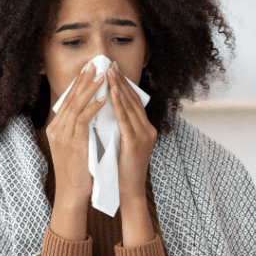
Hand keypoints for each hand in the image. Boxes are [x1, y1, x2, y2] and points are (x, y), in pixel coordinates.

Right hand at [44, 61, 107, 216]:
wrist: (72, 192)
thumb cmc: (78, 170)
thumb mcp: (76, 145)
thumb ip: (79, 129)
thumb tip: (92, 113)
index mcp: (56, 128)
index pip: (68, 100)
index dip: (78, 84)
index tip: (88, 70)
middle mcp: (57, 128)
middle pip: (70, 98)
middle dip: (83, 80)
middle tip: (94, 64)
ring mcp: (63, 135)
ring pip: (76, 105)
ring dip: (90, 89)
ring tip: (102, 76)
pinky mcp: (73, 142)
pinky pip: (83, 120)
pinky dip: (93, 108)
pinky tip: (104, 100)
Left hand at [108, 66, 157, 245]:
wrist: (128, 192)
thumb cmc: (121, 171)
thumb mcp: (122, 144)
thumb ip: (119, 128)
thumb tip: (107, 111)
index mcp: (145, 130)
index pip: (133, 102)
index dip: (124, 85)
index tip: (113, 70)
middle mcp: (148, 130)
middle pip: (133, 100)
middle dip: (121, 80)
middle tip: (110, 63)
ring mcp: (144, 136)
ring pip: (130, 106)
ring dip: (119, 87)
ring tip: (109, 72)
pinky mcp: (135, 142)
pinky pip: (125, 119)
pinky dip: (119, 104)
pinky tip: (112, 92)